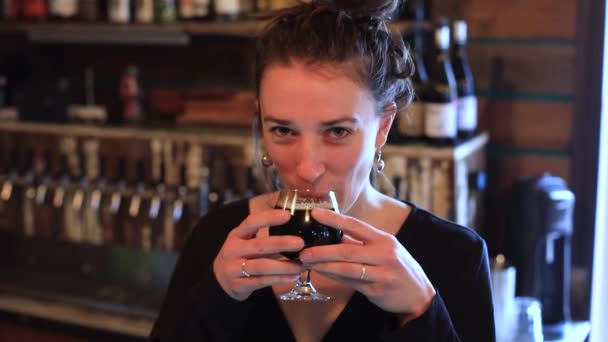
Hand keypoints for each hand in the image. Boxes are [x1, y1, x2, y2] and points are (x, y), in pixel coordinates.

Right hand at [213, 209, 305, 300]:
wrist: (220, 280)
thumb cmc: (240, 255)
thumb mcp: (245, 240)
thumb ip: (264, 234)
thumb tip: (295, 227)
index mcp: (236, 235)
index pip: (251, 222)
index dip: (268, 218)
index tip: (287, 215)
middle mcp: (232, 250)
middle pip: (258, 245)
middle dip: (281, 244)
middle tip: (300, 243)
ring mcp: (234, 268)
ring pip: (261, 266)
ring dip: (284, 266)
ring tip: (300, 265)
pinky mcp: (239, 285)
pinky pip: (262, 281)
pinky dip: (279, 279)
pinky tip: (293, 276)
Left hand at [298, 208, 435, 318]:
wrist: (419, 295)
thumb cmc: (396, 268)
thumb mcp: (384, 250)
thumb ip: (360, 243)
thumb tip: (332, 234)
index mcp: (384, 239)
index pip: (356, 225)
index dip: (334, 219)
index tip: (315, 213)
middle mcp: (384, 254)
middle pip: (347, 250)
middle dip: (322, 250)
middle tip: (303, 250)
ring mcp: (382, 273)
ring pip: (347, 268)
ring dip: (324, 265)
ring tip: (307, 262)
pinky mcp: (378, 290)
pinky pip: (351, 282)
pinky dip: (334, 277)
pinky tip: (321, 273)